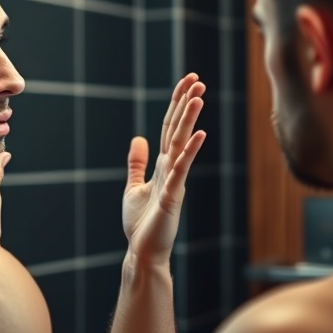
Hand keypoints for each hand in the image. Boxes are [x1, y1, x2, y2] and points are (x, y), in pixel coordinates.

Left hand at [122, 73, 205, 265]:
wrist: (143, 252)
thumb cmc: (140, 223)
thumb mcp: (133, 186)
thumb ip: (137, 163)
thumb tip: (138, 138)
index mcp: (163, 165)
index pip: (170, 128)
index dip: (177, 105)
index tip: (187, 82)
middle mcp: (171, 169)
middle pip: (178, 130)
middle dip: (187, 105)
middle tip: (198, 80)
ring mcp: (174, 181)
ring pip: (181, 145)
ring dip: (189, 121)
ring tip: (198, 98)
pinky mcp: (172, 196)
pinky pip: (181, 170)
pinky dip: (188, 152)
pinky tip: (198, 135)